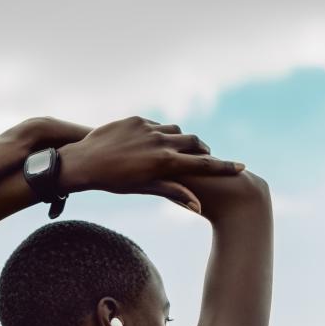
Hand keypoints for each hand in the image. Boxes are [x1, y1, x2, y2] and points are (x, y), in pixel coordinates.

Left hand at [59, 116, 244, 213]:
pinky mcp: (137, 119)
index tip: (242, 167)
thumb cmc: (114, 182)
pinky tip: (155, 142)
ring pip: (177, 132)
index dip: (223, 167)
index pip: (202, 165)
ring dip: (182, 141)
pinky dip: (161, 134)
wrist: (83, 161)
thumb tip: (197, 205)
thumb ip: (173, 191)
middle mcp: (160, 143)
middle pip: (194, 144)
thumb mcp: (145, 188)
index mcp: (164, 163)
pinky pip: (157, 125)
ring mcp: (149, 129)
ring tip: (180, 152)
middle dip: (204, 151)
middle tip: (207, 159)